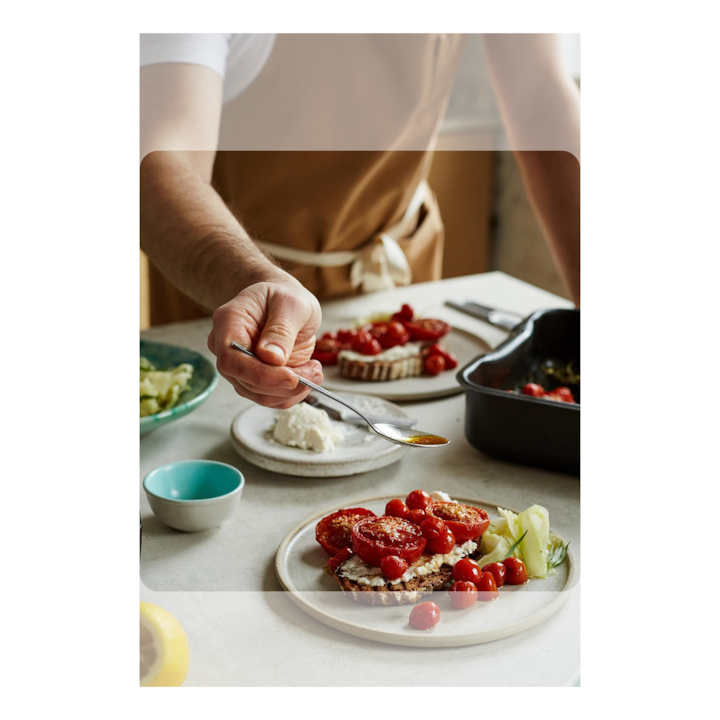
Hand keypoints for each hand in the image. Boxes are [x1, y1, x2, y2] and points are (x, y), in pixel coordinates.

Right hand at [208, 280, 322, 407]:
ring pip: (259, 394)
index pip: (231, 358)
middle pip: (245, 381)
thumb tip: (271, 358)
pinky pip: (270, 397)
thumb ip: (281, 329)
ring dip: (291, 391)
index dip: (259, 374)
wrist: (283, 302)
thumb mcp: (292, 303)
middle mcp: (226, 347)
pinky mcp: (253, 379)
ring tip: (315, 371)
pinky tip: (308, 377)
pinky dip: (292, 394)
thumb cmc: (284, 297)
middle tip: (315, 373)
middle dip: (283, 384)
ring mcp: (238, 366)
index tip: (291, 377)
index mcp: (228, 322)